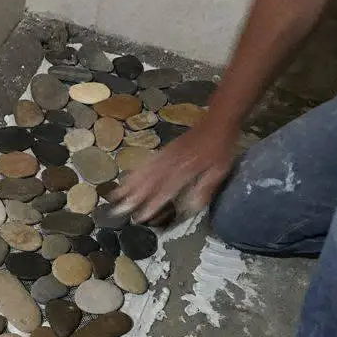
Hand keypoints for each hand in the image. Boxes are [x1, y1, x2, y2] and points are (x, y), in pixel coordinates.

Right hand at [111, 123, 237, 221]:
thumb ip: (206, 188)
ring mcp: (166, 155)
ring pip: (144, 171)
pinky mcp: (165, 150)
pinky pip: (147, 162)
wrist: (217, 120)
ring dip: (129, 185)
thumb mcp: (220, 170)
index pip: (166, 189)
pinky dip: (135, 172)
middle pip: (150, 181)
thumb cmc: (221, 148)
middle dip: (133, 196)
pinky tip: (127, 178)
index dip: (153, 203)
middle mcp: (172, 162)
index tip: (141, 216)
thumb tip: (193, 206)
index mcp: (186, 169)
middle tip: (119, 209)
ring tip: (115, 196)